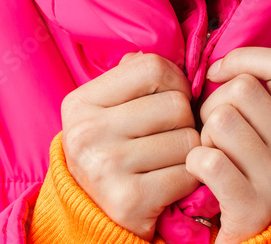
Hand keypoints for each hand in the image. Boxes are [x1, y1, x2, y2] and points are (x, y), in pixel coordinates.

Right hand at [60, 51, 201, 239]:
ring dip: (190, 150)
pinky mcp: (129, 200)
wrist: (94, 215)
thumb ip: (132, 77)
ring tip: (170, 158)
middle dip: (186, 119)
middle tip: (172, 135)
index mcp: (80, 103)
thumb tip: (171, 56)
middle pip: (176, 104)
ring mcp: (106, 168)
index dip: (176, 80)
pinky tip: (172, 180)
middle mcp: (87, 133)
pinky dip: (190, 177)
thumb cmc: (110, 151)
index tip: (174, 97)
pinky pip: (188, 173)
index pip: (152, 67)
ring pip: (187, 139)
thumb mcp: (105, 110)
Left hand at [186, 48, 270, 243]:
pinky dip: (194, 163)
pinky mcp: (254, 209)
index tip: (218, 76)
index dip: (244, 59)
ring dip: (202, 137)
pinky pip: (210, 160)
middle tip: (210, 135)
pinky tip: (199, 175)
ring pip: (222, 120)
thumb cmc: (234, 177)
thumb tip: (207, 61)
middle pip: (241, 90)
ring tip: (207, 156)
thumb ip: (239, 97)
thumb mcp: (251, 135)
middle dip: (211, 106)